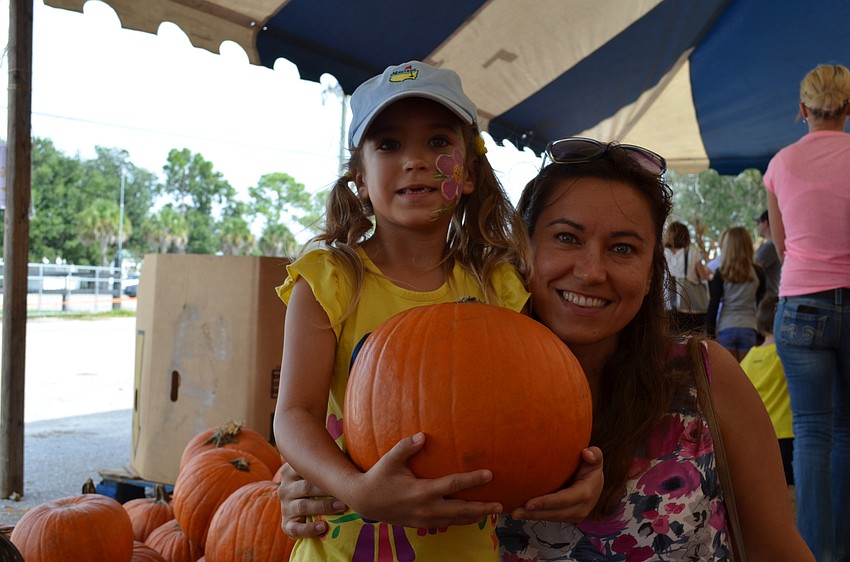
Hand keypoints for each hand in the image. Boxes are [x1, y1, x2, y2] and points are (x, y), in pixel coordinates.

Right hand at [277, 462, 345, 537]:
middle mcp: (285, 488)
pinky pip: (296, 528)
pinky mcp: (286, 524)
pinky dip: (309, 529)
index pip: (305, 469)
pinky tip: (323, 527)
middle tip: (346, 492)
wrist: (300, 505)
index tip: (341, 472)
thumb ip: (326, 462)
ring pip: (303, 506)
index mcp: (290, 471)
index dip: (323, 471)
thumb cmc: (316, 483)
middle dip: (327, 490)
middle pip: (306, 487)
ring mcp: (285, 507)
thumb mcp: (316, 470)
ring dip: (323, 507)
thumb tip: (350, 449)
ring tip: (341, 507)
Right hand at [352, 432, 503, 527]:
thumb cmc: (379, 477)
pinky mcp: (422, 524)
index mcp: (421, 491)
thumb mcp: (389, 460)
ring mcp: (425, 519)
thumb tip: (422, 435)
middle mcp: (426, 508)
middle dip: (482, 508)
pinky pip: (447, 523)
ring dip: (475, 516)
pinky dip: (461, 520)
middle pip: (461, 509)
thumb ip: (406, 447)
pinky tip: (471, 516)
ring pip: (456, 520)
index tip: (489, 475)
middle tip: (501, 506)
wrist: (364, 501)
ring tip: (492, 512)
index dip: (472, 480)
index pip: (453, 486)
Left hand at [509, 446, 602, 521]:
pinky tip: (520, 512)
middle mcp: (581, 509)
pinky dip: (536, 515)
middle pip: (554, 513)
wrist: (596, 483)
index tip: (528, 503)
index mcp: (585, 494)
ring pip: (551, 518)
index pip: (563, 500)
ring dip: (532, 517)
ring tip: (513, 512)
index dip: (546, 502)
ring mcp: (574, 516)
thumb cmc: (591, 467)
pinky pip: (550, 517)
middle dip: (534, 514)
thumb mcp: (596, 459)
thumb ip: (595, 455)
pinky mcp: (567, 518)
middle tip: (514, 512)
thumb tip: (586, 453)